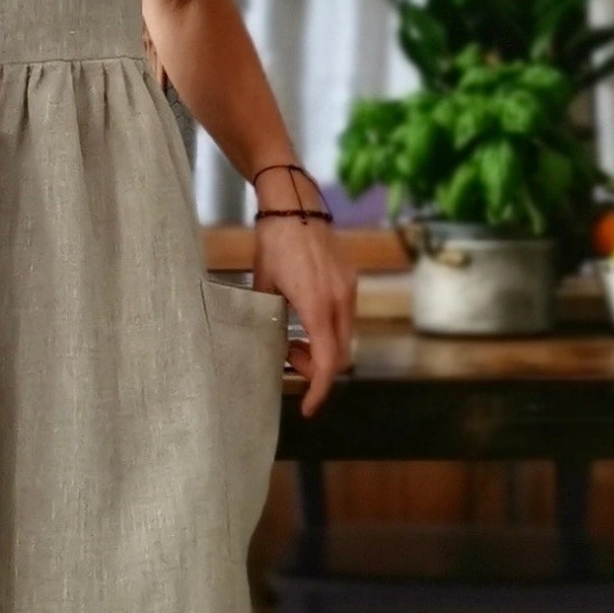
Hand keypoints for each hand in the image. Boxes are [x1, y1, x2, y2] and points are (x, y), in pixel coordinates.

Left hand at [250, 186, 355, 416]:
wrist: (294, 204)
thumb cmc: (273, 243)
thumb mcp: (264, 286)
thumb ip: (269, 320)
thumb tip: (272, 349)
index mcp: (317, 305)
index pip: (326, 362)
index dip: (317, 390)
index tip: (307, 408)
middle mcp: (340, 300)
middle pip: (338, 356)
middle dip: (315, 370)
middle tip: (288, 362)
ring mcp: (349, 289)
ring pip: (343, 338)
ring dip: (321, 350)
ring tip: (292, 342)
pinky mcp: (349, 281)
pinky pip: (344, 319)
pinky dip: (327, 332)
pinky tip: (304, 322)